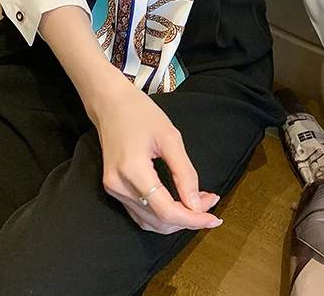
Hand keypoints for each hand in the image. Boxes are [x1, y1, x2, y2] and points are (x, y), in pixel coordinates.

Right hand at [84, 69, 222, 234]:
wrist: (110, 103)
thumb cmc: (140, 112)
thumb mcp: (170, 137)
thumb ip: (185, 173)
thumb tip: (197, 205)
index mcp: (133, 170)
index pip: (166, 210)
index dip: (192, 219)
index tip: (214, 218)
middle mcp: (119, 185)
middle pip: (158, 220)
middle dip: (188, 218)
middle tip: (210, 203)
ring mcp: (113, 189)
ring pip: (149, 221)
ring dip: (176, 219)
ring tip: (199, 204)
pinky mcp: (113, 188)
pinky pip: (140, 213)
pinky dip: (161, 214)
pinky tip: (178, 204)